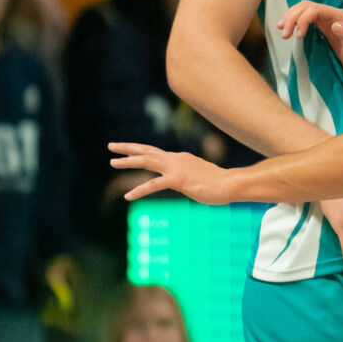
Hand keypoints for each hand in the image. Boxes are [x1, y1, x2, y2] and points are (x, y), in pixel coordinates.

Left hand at [109, 141, 244, 206]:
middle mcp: (176, 159)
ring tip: (112, 162)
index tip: (129, 151)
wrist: (231, 184)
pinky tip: (128, 196)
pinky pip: (154, 184)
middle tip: (111, 146)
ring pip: (146, 161)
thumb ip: (190, 176)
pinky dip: (139, 190)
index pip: (156, 153)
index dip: (141, 152)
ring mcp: (176, 168)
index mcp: (180, 158)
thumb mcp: (201, 176)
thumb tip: (188, 180)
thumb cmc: (220, 183)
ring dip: (128, 161)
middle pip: (147, 151)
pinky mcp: (178, 179)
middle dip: (128, 148)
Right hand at [280, 1, 342, 81]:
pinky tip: (287, 27)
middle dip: (293, 17)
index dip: (303, 19)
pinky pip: (305, 17)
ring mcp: (326, 19)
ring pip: (303, 10)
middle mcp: (331, 14)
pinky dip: (294, 20)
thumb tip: (334, 25)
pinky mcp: (322, 26)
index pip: (315, 9)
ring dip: (291, 17)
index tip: (298, 36)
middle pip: (306, 6)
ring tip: (282, 30)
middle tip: (285, 34)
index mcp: (339, 16)